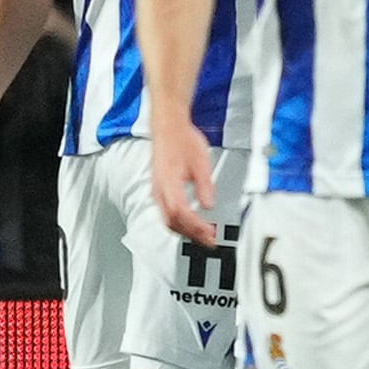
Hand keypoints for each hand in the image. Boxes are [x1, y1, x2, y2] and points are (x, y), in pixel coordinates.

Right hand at [151, 120, 222, 245]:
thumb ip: (205, 185)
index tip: (210, 234)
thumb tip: (208, 205)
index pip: (180, 213)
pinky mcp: (160, 190)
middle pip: (172, 222)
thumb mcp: (201, 161)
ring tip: (204, 236)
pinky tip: (192, 224)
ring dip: (185, 231)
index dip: (195, 227)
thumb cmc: (182, 140)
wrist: (168, 127)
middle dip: (191, 235)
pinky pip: (167, 213)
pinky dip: (180, 223)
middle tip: (210, 241)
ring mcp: (158, 191)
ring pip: (168, 220)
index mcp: (168, 183)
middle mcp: (159, 190)